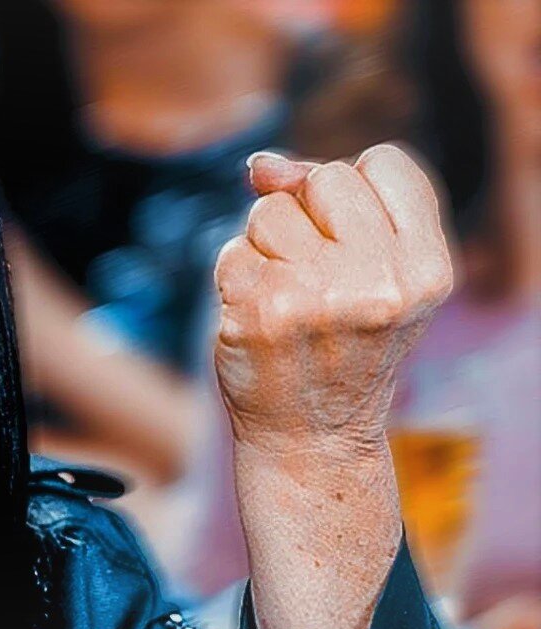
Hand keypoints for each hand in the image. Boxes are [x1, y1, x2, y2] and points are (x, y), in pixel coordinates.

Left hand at [216, 145, 452, 448]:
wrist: (313, 437)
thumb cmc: (342, 344)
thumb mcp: (373, 273)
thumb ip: (330, 202)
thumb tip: (259, 164)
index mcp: (427, 268)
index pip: (382, 161)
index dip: (354, 193)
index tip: (352, 243)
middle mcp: (380, 282)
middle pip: (324, 178)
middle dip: (308, 215)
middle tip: (317, 279)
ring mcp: (317, 297)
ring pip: (269, 210)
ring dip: (266, 247)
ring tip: (288, 299)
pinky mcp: (260, 311)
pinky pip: (231, 251)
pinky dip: (236, 278)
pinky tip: (259, 318)